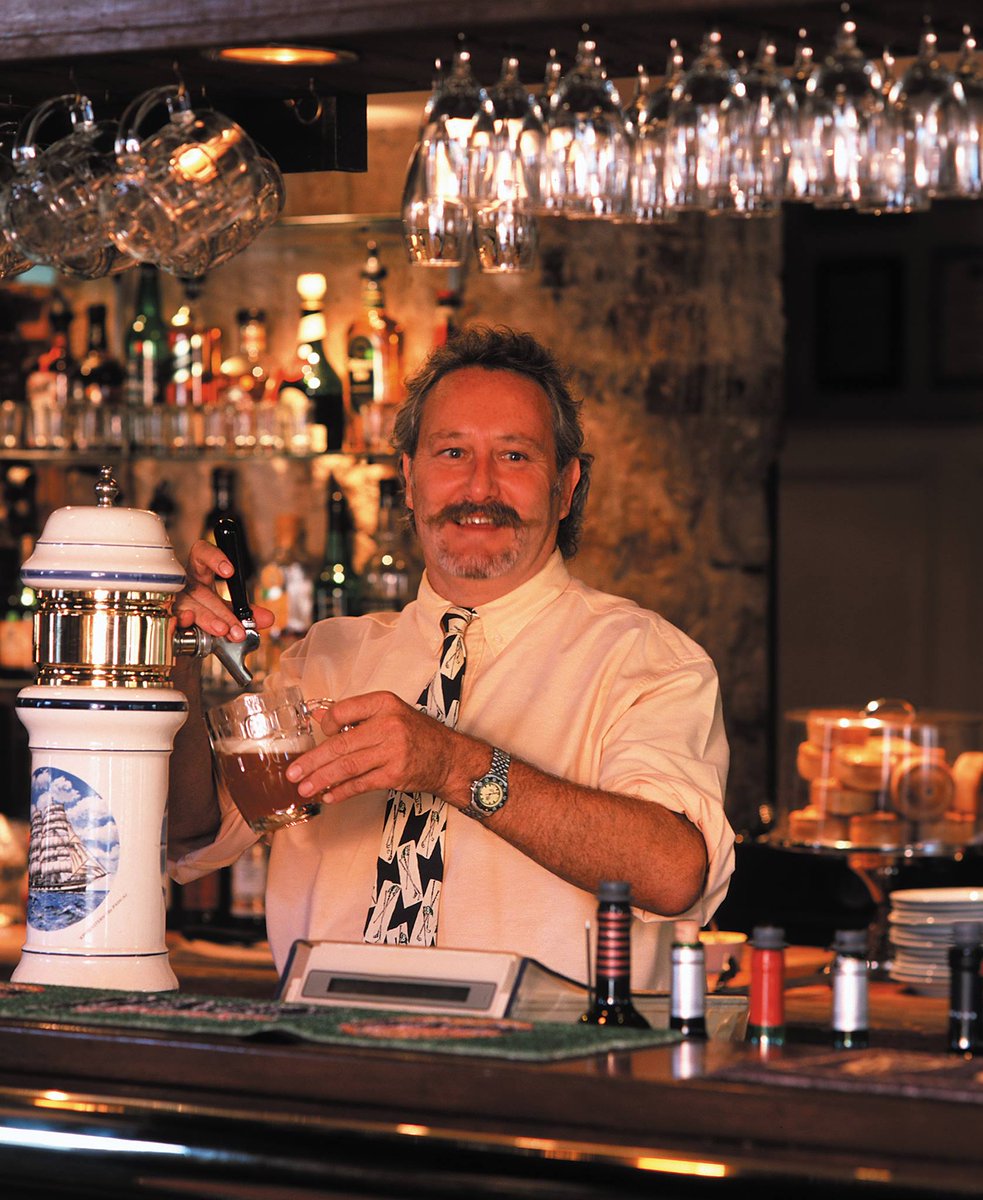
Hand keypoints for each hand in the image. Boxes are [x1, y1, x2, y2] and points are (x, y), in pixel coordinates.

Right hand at [174, 539, 274, 641]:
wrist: (187, 641)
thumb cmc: (206, 616)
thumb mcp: (229, 611)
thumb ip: (247, 613)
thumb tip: (268, 618)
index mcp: (199, 575)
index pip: (201, 554)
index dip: (214, 558)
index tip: (230, 572)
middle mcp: (184, 585)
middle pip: (201, 590)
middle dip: (223, 610)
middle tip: (238, 627)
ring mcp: (172, 601)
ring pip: (188, 606)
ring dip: (208, 618)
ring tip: (223, 630)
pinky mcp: (166, 618)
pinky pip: (172, 618)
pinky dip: (182, 622)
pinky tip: (189, 623)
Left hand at [284, 691, 482, 805]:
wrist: (449, 758)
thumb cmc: (417, 734)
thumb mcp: (389, 713)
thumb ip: (355, 715)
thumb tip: (318, 716)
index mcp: (383, 703)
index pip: (342, 712)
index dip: (326, 725)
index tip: (321, 736)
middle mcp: (388, 724)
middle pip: (340, 744)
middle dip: (313, 761)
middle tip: (294, 773)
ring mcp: (393, 750)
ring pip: (348, 766)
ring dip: (322, 779)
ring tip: (304, 788)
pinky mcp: (396, 774)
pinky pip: (362, 784)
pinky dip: (343, 791)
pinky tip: (329, 796)